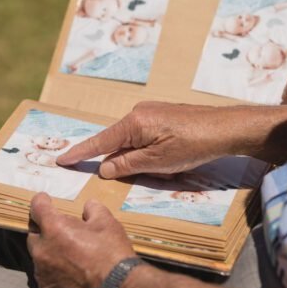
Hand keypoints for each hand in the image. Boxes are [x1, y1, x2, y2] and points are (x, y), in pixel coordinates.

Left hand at [27, 193, 134, 287]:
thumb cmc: (112, 252)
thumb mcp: (107, 222)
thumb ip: (93, 209)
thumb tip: (88, 206)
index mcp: (54, 228)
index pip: (37, 207)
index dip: (41, 201)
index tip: (45, 200)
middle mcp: (42, 249)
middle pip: (33, 233)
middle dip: (44, 229)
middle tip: (60, 230)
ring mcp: (42, 271)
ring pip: (37, 255)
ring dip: (47, 250)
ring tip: (65, 252)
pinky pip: (44, 272)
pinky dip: (52, 268)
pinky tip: (68, 270)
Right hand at [56, 101, 236, 178]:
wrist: (225, 128)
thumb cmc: (193, 144)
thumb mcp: (157, 162)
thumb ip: (127, 165)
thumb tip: (105, 168)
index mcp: (133, 123)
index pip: (99, 142)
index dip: (80, 153)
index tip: (61, 160)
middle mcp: (139, 114)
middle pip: (117, 143)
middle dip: (123, 163)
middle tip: (150, 173)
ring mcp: (152, 114)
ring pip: (134, 143)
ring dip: (142, 160)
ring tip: (168, 167)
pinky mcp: (163, 117)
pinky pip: (146, 138)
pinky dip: (151, 153)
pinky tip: (171, 160)